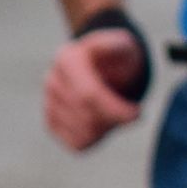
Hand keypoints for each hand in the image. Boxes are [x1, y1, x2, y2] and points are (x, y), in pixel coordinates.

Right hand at [43, 27, 147, 151]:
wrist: (101, 67)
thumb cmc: (116, 56)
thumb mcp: (122, 43)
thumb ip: (117, 45)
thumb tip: (111, 50)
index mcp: (67, 59)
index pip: (88, 95)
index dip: (115, 109)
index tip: (138, 113)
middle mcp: (53, 81)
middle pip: (87, 117)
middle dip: (116, 119)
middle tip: (132, 112)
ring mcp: (49, 103)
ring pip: (83, 133)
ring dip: (108, 128)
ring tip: (116, 112)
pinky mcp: (52, 123)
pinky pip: (78, 144)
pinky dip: (98, 138)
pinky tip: (105, 122)